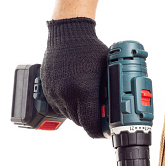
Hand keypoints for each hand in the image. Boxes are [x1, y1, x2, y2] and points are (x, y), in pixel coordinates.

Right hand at [41, 17, 107, 137]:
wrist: (67, 34)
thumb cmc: (90, 49)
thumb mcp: (106, 69)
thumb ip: (109, 91)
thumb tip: (117, 108)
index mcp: (85, 90)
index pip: (91, 124)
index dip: (99, 131)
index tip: (105, 130)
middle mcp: (68, 94)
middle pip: (80, 122)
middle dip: (90, 120)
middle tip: (99, 114)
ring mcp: (55, 93)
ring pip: (69, 115)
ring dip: (78, 112)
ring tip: (86, 101)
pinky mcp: (47, 90)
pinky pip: (59, 107)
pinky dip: (67, 105)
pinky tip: (75, 94)